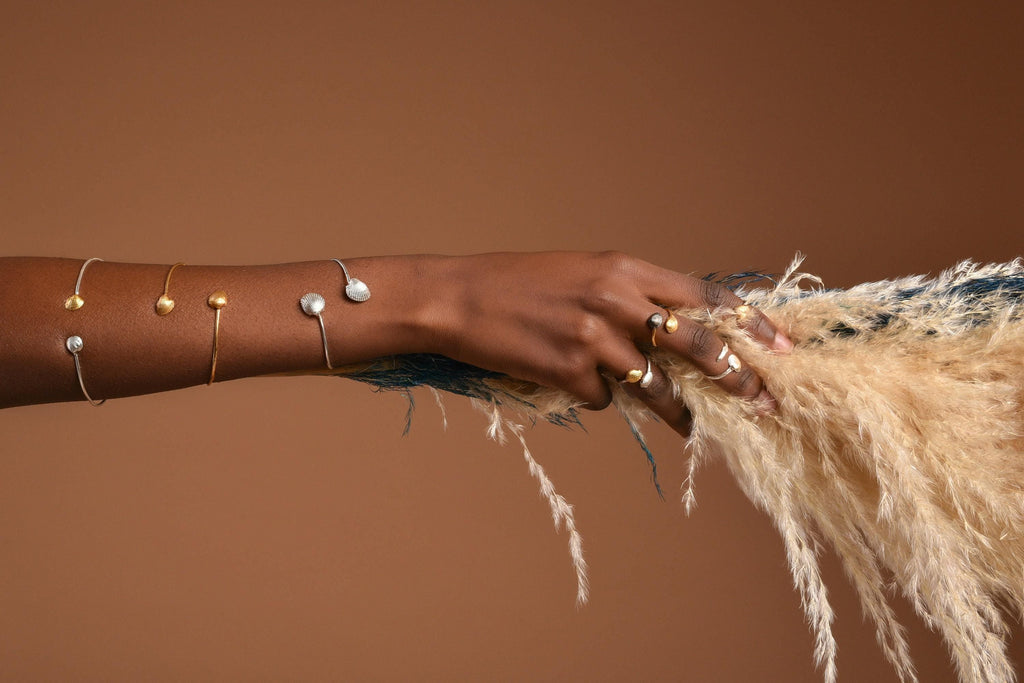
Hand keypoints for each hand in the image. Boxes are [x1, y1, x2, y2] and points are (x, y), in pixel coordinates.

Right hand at [416, 251, 792, 435]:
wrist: (460, 298)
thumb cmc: (521, 282)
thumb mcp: (586, 272)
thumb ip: (632, 296)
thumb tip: (676, 333)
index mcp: (625, 269)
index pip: (704, 296)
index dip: (748, 323)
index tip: (780, 347)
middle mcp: (616, 300)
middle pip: (695, 344)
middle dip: (736, 376)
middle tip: (763, 401)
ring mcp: (593, 339)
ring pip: (654, 386)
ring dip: (675, 410)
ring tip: (688, 425)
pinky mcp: (569, 374)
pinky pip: (604, 399)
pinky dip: (599, 398)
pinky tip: (573, 382)